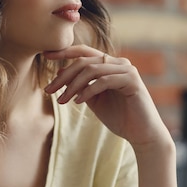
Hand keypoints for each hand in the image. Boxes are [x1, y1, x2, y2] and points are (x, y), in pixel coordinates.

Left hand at [44, 45, 170, 150]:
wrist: (141, 134)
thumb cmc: (119, 117)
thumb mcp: (93, 99)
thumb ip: (80, 86)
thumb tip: (59, 73)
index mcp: (110, 64)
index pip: (84, 52)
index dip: (64, 52)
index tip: (45, 56)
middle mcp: (119, 63)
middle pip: (84, 60)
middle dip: (63, 75)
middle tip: (48, 90)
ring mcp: (127, 70)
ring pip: (92, 69)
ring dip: (72, 85)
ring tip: (61, 100)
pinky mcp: (132, 80)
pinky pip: (104, 81)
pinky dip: (88, 90)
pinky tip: (78, 102)